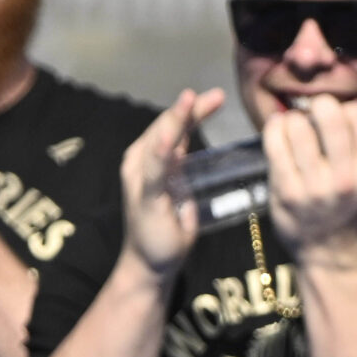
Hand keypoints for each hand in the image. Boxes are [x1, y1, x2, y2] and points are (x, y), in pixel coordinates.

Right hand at [120, 86, 225, 278]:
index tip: (216, 98)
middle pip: (166, 128)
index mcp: (149, 158)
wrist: (152, 262)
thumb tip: (197, 142)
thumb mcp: (178, 186)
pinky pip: (155, 170)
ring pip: (160, 142)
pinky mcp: (147, 196)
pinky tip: (174, 135)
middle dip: (188, 110)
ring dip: (174, 120)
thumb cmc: (167, 225)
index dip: (193, 110)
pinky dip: (163, 150)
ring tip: (189, 101)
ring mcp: (141, 179)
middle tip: (215, 95)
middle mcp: (139, 163)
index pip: (173, 127)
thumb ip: (181, 164)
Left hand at [265, 96, 356, 264]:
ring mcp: (313, 187)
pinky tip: (277, 126)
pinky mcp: (285, 192)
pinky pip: (275, 147)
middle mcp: (345, 180)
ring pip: (299, 129)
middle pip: (330, 119)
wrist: (331, 252)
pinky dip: (274, 129)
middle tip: (317, 108)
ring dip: (294, 117)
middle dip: (321, 105)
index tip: (344, 114)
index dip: (351, 109)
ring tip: (294, 120)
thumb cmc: (354, 209)